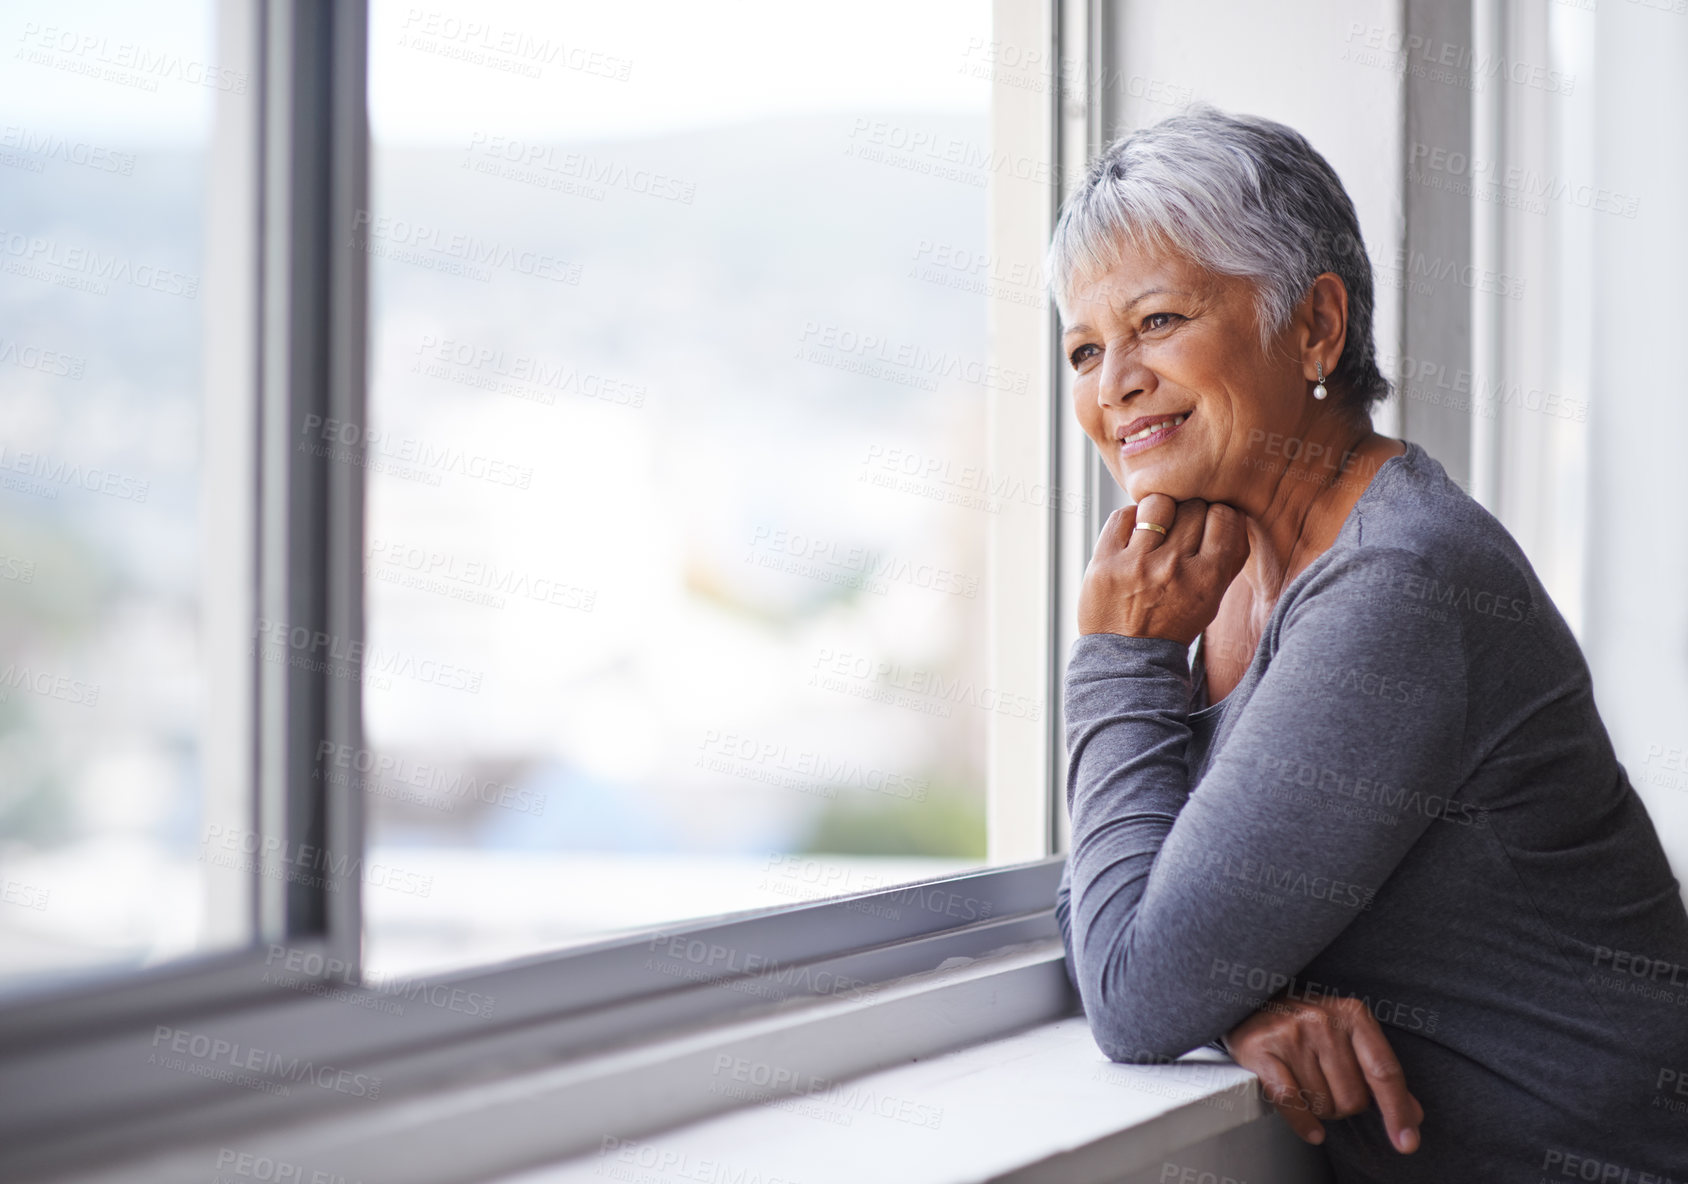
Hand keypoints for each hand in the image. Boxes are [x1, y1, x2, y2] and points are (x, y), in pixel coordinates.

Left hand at [1076, 493, 1248, 644]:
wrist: (1127, 658)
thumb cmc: (1174, 624)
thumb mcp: (1212, 599)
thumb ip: (1228, 558)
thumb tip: (1232, 510)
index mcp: (1207, 579)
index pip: (1225, 516)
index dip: (1217, 513)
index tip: (1209, 522)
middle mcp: (1174, 568)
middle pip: (1192, 506)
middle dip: (1189, 512)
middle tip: (1180, 528)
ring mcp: (1136, 564)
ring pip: (1158, 503)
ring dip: (1159, 511)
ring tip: (1155, 528)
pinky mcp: (1104, 562)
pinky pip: (1122, 515)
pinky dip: (1129, 519)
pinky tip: (1131, 537)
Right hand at [1222, 994, 1423, 1153]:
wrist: (1250, 1002)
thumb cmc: (1307, 1025)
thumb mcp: (1349, 1038)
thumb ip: (1380, 1075)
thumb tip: (1413, 1115)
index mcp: (1352, 1014)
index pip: (1384, 1071)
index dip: (1397, 1111)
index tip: (1407, 1142)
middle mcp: (1323, 1020)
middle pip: (1353, 1097)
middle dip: (1344, 1105)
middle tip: (1328, 1087)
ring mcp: (1290, 1033)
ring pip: (1323, 1104)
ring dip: (1319, 1108)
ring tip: (1306, 1084)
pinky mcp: (1261, 1050)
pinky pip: (1291, 1102)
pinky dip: (1304, 1123)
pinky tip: (1313, 1131)